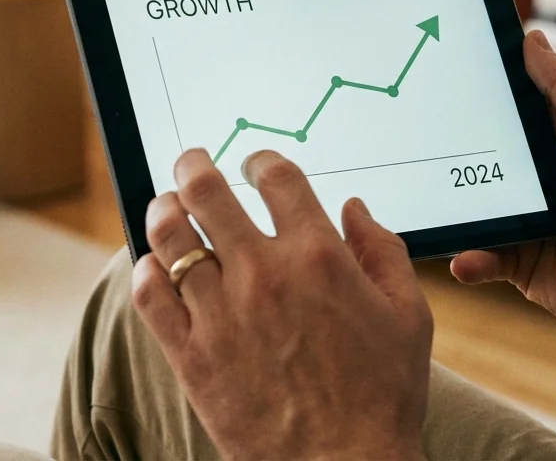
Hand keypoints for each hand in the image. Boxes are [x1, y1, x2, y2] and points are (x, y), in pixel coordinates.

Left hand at [132, 149, 431, 460]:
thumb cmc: (383, 396)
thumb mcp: (409, 316)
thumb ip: (383, 252)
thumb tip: (356, 209)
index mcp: (319, 257)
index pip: (275, 177)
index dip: (259, 159)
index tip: (252, 164)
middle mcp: (264, 274)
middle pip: (206, 192)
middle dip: (193, 165)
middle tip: (190, 161)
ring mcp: (221, 314)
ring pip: (170, 237)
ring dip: (163, 209)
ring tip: (165, 204)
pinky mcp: (191, 355)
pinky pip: (150, 297)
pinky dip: (146, 271)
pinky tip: (154, 266)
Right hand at [450, 31, 555, 346]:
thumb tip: (533, 39)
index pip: (514, 107)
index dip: (483, 90)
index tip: (443, 69)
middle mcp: (542, 178)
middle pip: (484, 155)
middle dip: (452, 148)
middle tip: (411, 133)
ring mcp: (528, 220)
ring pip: (475, 207)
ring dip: (454, 208)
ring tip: (426, 202)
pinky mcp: (521, 261)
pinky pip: (483, 256)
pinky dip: (470, 259)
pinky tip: (462, 259)